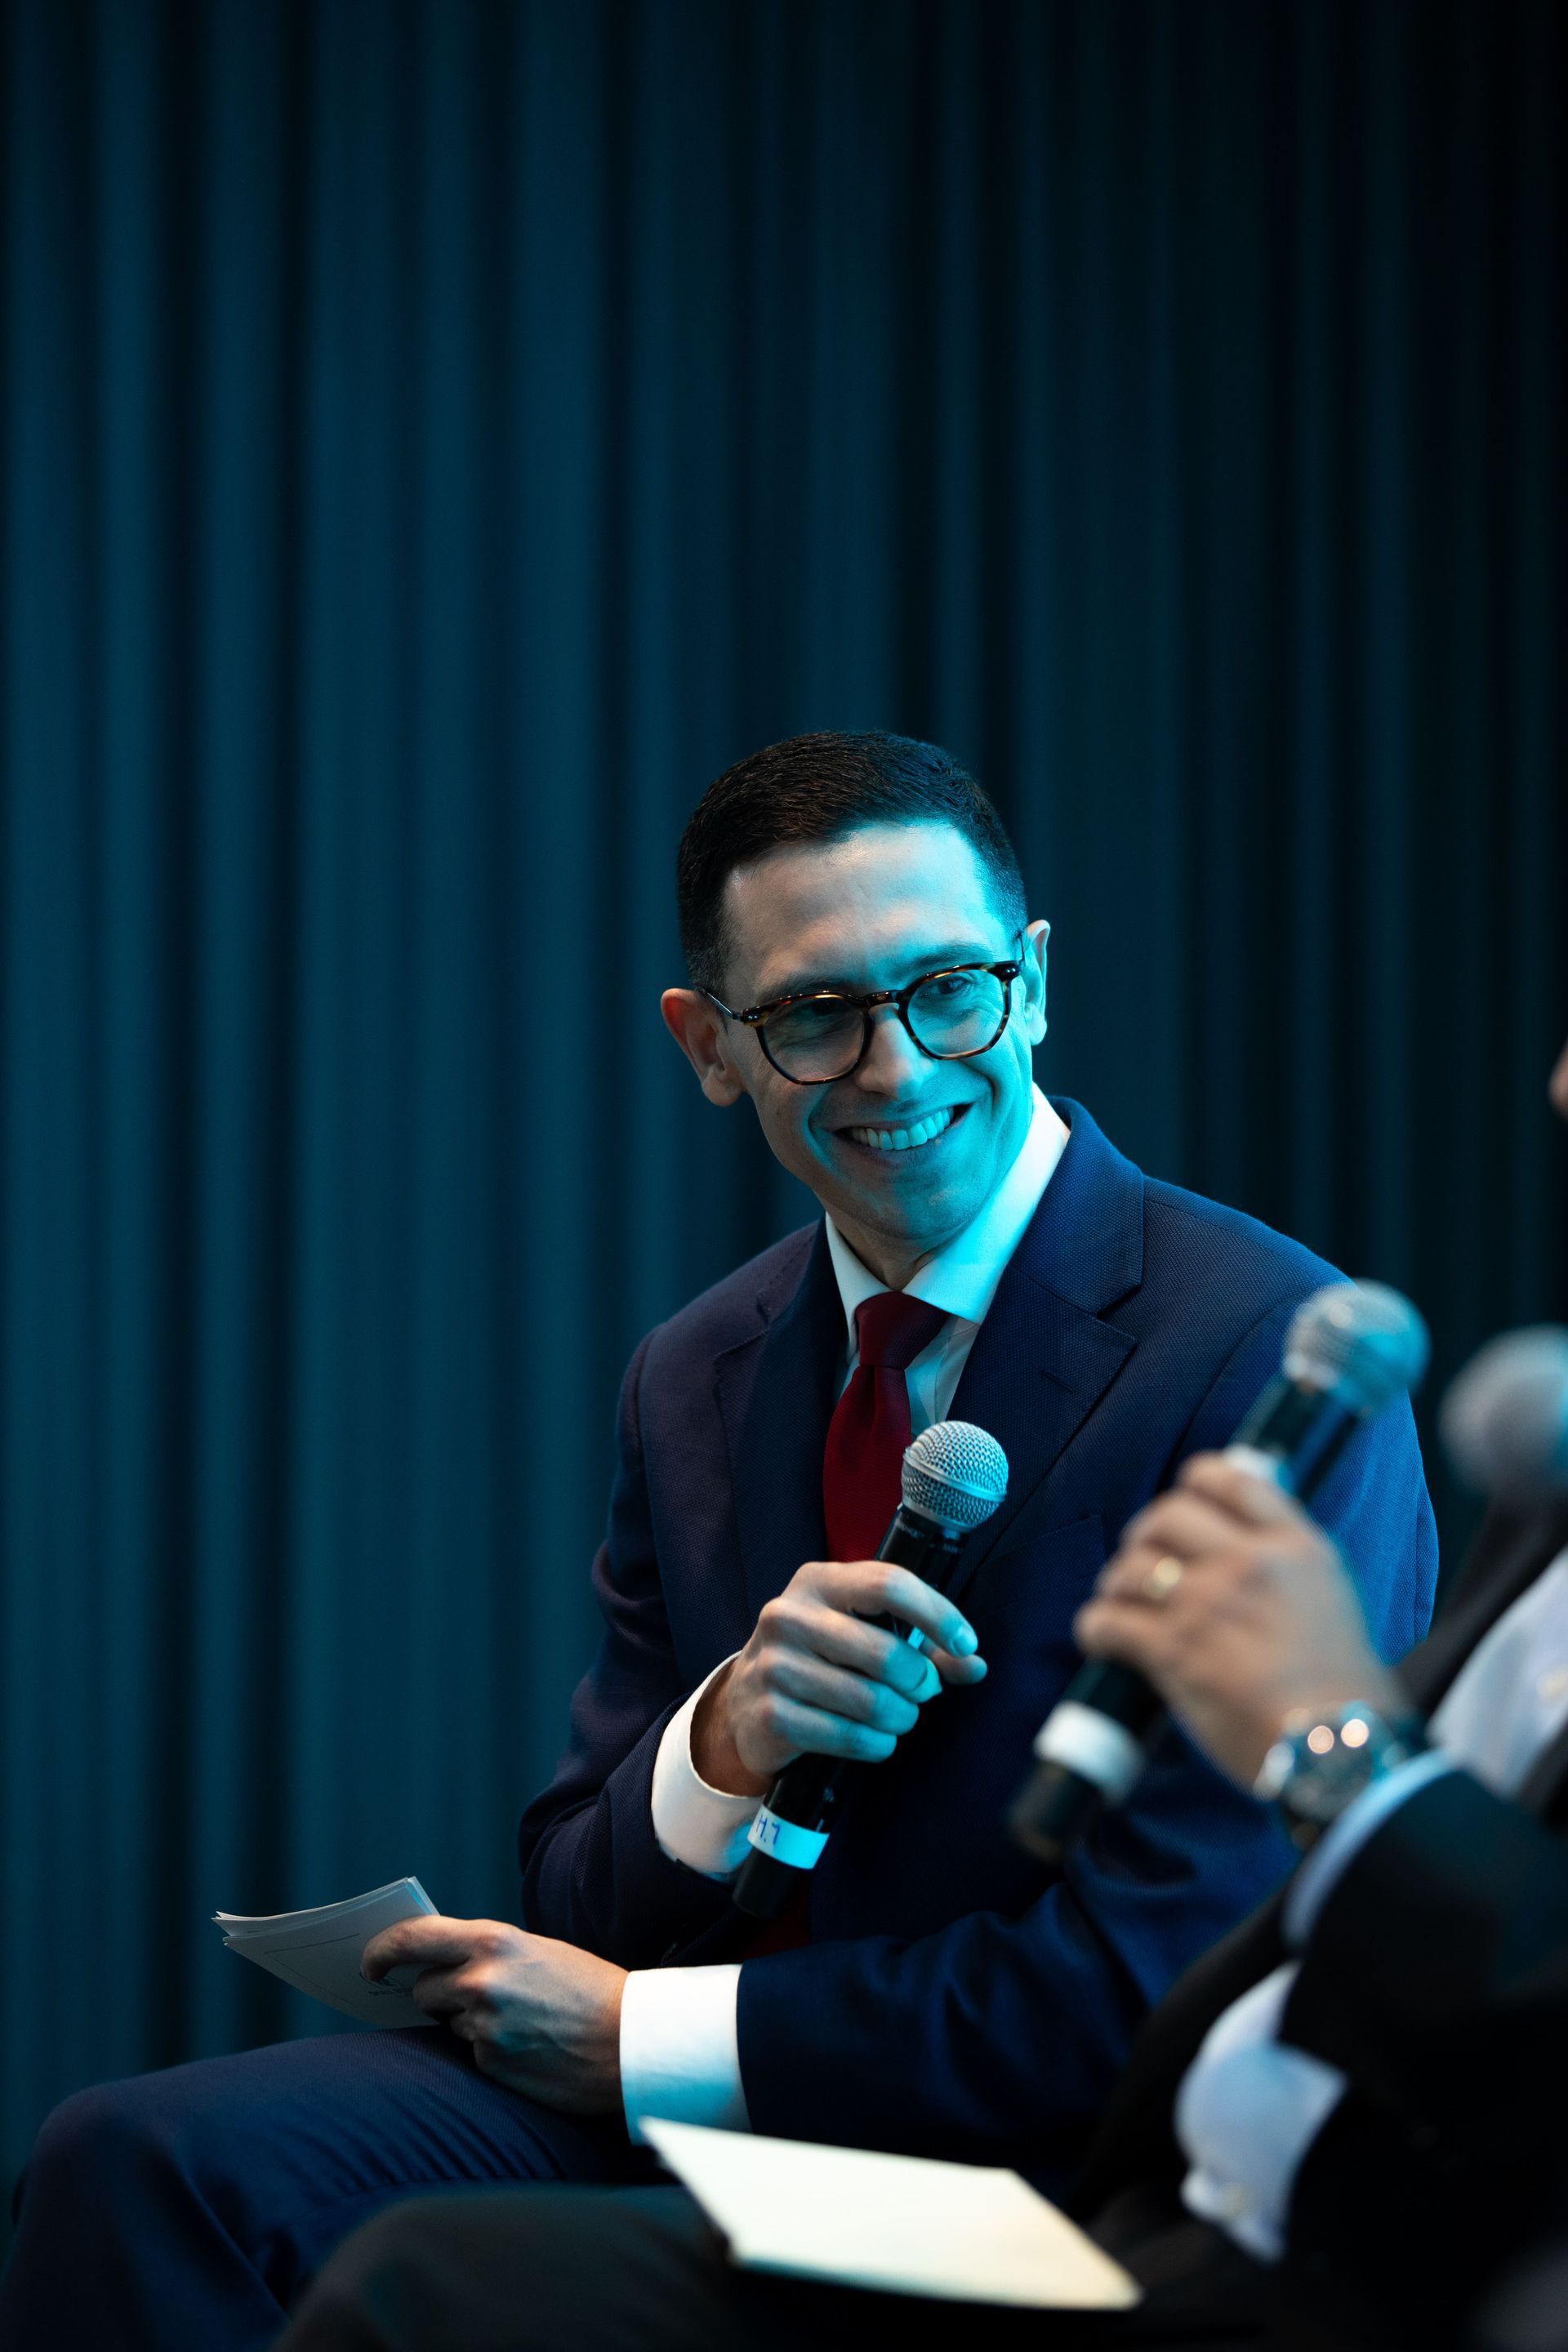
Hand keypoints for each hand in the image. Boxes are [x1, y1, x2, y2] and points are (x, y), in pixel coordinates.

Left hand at [361, 1917, 625, 2113]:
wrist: (630, 2040)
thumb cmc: (588, 1988)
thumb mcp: (536, 1951)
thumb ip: (486, 1952)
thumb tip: (436, 1963)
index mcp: (493, 1941)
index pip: (413, 1938)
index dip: (381, 1950)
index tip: (369, 1962)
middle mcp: (480, 1981)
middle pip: (423, 1987)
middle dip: (437, 1993)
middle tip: (472, 1996)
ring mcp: (484, 2026)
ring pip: (448, 2022)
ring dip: (469, 2022)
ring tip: (520, 2021)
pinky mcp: (491, 2064)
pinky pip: (472, 2053)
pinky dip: (491, 2050)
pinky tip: (528, 2046)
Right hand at [691, 1560, 987, 1795]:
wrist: (744, 1705)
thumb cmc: (820, 1660)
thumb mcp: (861, 1634)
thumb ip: (921, 1646)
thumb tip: (975, 1664)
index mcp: (816, 1581)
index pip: (888, 1584)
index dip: (937, 1614)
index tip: (965, 1644)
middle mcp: (788, 1615)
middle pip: (886, 1652)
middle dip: (920, 1681)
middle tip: (923, 1691)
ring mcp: (774, 1666)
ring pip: (871, 1701)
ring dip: (901, 1717)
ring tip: (900, 1717)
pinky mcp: (771, 1714)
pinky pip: (850, 1737)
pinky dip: (878, 1744)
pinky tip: (878, 1740)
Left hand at [1073, 1454, 1404, 1790]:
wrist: (1339, 1751)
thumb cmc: (1344, 1690)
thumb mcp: (1334, 1598)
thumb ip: (1288, 1563)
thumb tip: (1244, 1540)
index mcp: (1295, 1547)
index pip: (1229, 1479)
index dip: (1194, 1486)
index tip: (1184, 1509)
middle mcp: (1249, 1563)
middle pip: (1166, 1514)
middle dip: (1145, 1537)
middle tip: (1145, 1563)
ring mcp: (1208, 1604)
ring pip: (1131, 1566)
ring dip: (1118, 1586)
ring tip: (1121, 1605)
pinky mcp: (1175, 1650)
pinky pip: (1109, 1620)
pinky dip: (1097, 1628)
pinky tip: (1104, 1639)